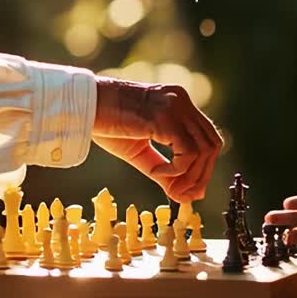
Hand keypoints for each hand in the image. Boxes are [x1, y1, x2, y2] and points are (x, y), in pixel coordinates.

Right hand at [91, 77, 221, 200]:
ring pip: (204, 149)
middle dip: (202, 175)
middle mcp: (181, 101)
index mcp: (178, 103)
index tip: (190, 190)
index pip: (207, 137)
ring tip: (169, 188)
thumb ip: (164, 170)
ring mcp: (175, 107)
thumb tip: (185, 197)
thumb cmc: (107, 124)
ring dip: (190, 176)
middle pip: (212, 144)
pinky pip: (187, 151)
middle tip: (183, 195)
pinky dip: (176, 169)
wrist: (84, 105)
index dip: (204, 167)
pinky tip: (156, 173)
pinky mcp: (164, 117)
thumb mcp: (140, 150)